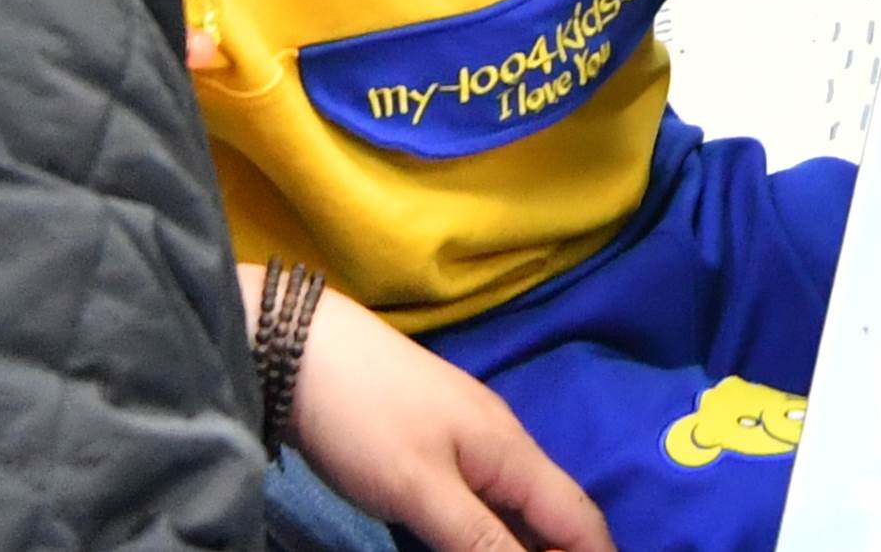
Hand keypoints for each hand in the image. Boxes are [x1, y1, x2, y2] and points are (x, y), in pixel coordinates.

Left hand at [282, 282, 610, 551]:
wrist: (303, 350)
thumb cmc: (367, 419)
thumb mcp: (421, 489)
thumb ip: (477, 537)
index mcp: (512, 453)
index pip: (577, 515)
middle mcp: (503, 443)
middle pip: (552, 509)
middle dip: (562, 548)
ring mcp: (469, 437)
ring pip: (518, 501)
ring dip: (528, 539)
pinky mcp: (436, 440)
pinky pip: (485, 492)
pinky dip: (495, 523)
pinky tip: (478, 540)